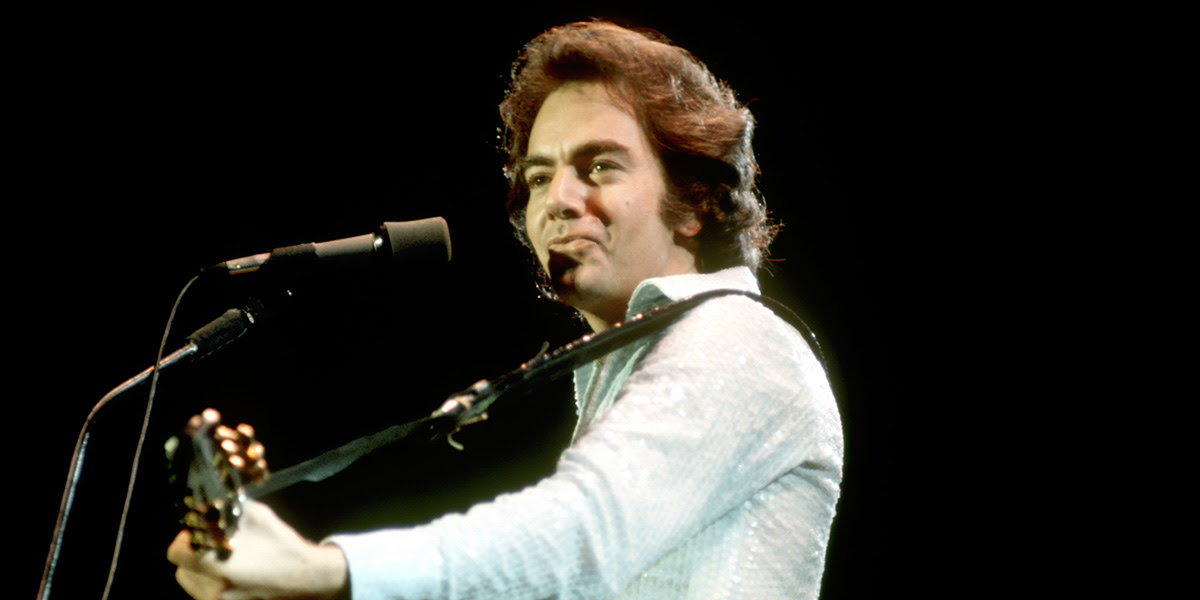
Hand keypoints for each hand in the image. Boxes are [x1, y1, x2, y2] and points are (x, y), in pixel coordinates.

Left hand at [167, 500, 347, 599]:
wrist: (309, 577)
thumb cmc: (284, 546)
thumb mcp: (258, 517)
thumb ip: (228, 509)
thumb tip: (207, 504)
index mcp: (218, 563)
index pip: (177, 552)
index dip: (185, 538)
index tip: (197, 532)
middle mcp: (215, 587)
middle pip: (181, 570)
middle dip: (192, 555)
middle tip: (209, 546)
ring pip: (193, 585)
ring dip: (200, 571)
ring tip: (221, 562)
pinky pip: (208, 595)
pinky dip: (213, 584)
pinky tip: (232, 575)